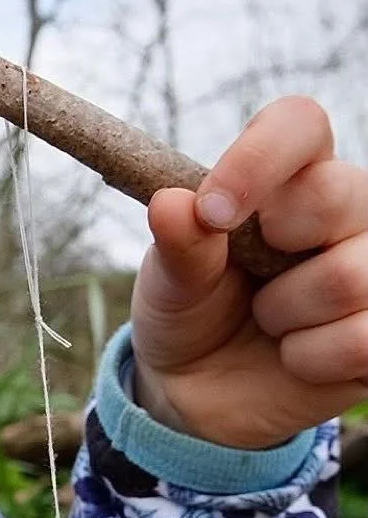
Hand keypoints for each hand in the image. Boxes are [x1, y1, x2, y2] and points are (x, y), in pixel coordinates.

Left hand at [130, 95, 367, 448]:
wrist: (195, 391)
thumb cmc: (188, 315)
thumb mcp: (170, 283)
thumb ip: (178, 246)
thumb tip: (170, 204)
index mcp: (285, 181)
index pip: (298, 125)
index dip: (259, 159)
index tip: (212, 211)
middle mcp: (344, 212)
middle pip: (340, 194)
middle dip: (274, 251)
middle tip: (251, 278)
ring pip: (350, 277)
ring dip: (284, 314)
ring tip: (268, 321)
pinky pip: (363, 338)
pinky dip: (308, 358)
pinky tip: (293, 357)